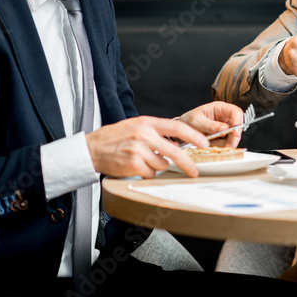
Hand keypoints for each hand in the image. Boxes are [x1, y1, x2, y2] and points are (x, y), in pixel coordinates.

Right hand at [85, 116, 209, 178]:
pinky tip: (135, 166)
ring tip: (142, 160)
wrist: (92, 148)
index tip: (204, 144)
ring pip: (162, 165)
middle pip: (174, 152)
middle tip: (194, 171)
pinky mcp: (133, 164)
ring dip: (156, 166)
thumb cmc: (115, 137)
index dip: (194, 136)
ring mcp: (138, 150)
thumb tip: (178, 142)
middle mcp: (144, 135)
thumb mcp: (136, 126)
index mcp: (147, 123)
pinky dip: (146, 173)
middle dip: (187, 164)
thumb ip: (156, 131)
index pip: (177, 128)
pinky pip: (150, 173)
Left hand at [177, 101, 244, 147]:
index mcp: (220, 108)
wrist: (182, 128)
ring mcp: (225, 127)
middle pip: (237, 127)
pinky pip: (227, 143)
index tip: (235, 133)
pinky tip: (211, 145)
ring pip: (233, 137)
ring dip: (225, 144)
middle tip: (227, 147)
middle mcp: (225, 117)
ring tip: (212, 144)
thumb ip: (211, 125)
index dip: (238, 122)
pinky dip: (221, 147)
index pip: (236, 112)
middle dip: (233, 138)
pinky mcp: (223, 136)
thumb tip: (225, 129)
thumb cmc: (189, 120)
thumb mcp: (197, 121)